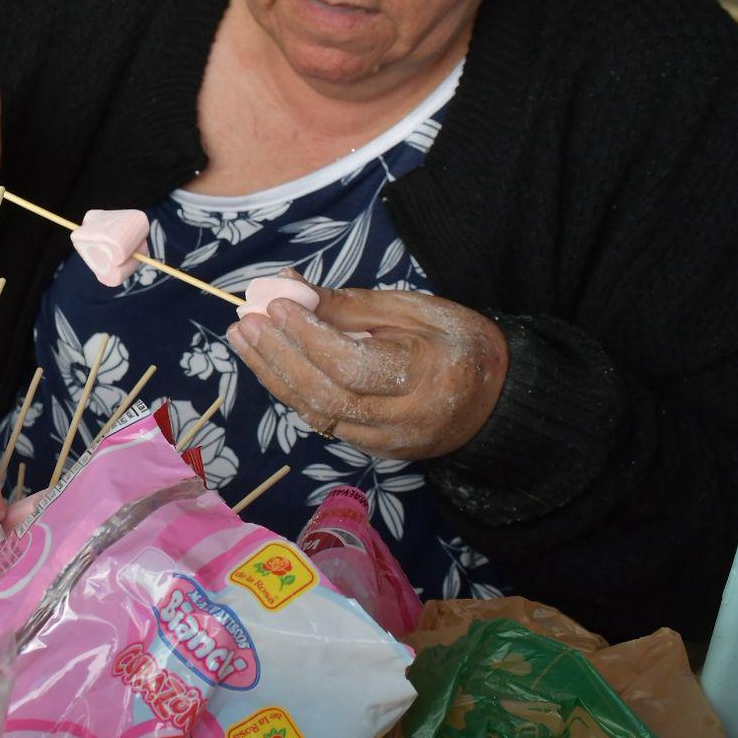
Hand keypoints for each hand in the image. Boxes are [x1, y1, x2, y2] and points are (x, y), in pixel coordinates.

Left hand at [225, 279, 508, 459]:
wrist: (494, 401)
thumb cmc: (457, 343)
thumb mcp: (414, 310)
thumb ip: (348, 305)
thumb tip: (288, 287)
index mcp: (428, 376)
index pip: (353, 365)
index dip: (309, 336)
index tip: (277, 304)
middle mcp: (405, 418)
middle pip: (327, 394)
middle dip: (279, 356)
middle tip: (246, 321)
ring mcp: (387, 441)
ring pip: (317, 413)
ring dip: (273, 374)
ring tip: (243, 338)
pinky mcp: (372, 450)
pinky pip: (323, 421)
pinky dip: (291, 390)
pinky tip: (267, 362)